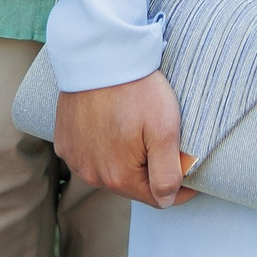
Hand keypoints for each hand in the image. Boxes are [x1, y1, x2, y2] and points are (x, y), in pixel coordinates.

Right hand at [54, 70, 196, 207]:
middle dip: (150, 170)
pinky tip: (111, 126)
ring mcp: (76, 159)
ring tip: (135, 130)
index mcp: (119, 176)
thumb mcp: (164, 129)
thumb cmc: (135, 89)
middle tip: (161, 141)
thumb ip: (168, 172)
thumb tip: (168, 200)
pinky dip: (103, 148)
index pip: (157, 198)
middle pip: (132, 185)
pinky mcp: (65, 143)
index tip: (190, 174)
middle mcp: (93, 175)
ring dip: (125, 160)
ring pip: (110, 171)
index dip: (179, 189)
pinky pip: (90, 156)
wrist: (99, 56)